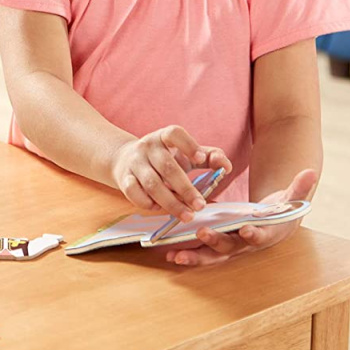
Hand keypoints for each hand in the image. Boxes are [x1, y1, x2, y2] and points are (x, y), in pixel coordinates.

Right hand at [110, 125, 232, 221]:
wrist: (125, 159)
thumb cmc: (165, 158)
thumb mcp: (186, 153)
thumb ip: (209, 157)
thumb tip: (225, 167)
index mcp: (164, 136)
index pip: (174, 134)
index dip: (188, 145)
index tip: (201, 159)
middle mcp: (147, 147)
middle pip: (167, 167)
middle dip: (185, 189)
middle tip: (200, 205)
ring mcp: (134, 162)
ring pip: (152, 184)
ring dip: (171, 202)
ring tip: (187, 215)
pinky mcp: (123, 178)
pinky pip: (134, 193)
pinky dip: (148, 204)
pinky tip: (160, 209)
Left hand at [167, 169, 317, 266]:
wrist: (272, 227)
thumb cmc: (280, 212)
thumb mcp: (290, 199)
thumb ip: (299, 188)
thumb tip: (311, 171)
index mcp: (264, 233)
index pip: (260, 235)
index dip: (254, 234)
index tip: (247, 230)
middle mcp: (245, 244)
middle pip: (230, 247)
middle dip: (216, 242)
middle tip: (203, 234)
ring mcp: (229, 247)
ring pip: (212, 255)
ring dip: (195, 257)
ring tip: (177, 257)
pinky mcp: (215, 246)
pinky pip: (201, 253)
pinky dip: (187, 255)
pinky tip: (171, 255)